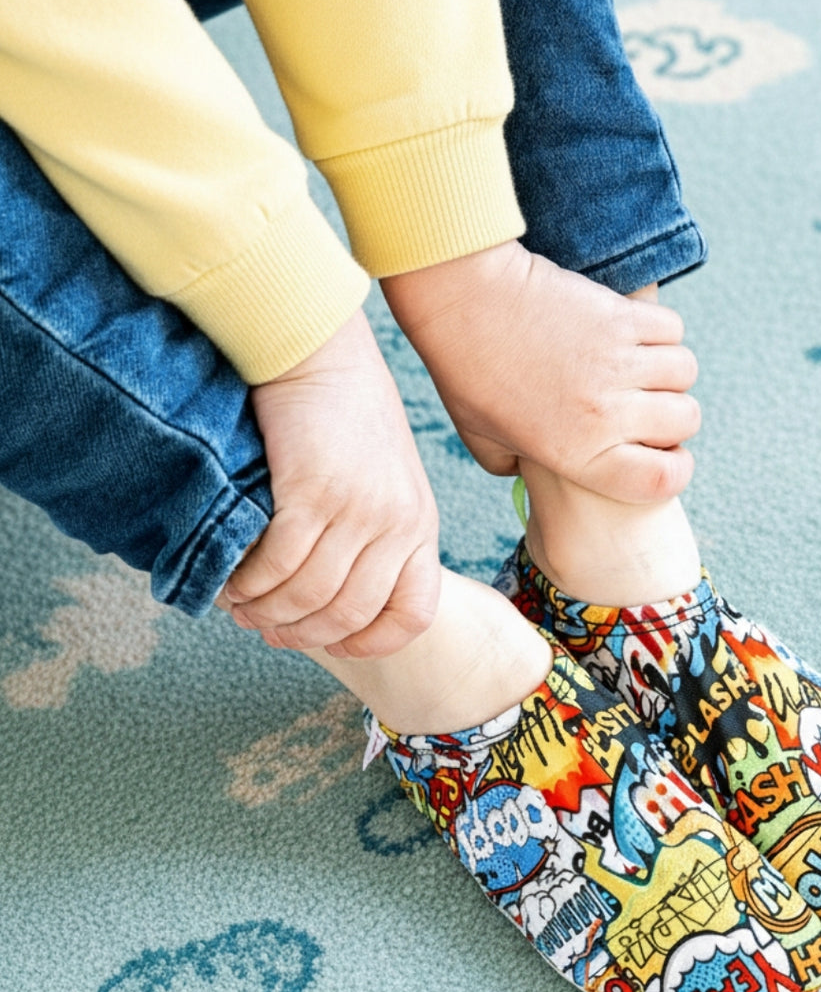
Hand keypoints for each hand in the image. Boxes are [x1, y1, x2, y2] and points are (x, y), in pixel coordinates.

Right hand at [220, 311, 439, 658]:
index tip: (330, 644)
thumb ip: (371, 533)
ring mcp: (359, 510)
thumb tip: (326, 596)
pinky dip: (247, 582)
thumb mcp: (381, 478)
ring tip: (238, 604)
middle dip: (300, 633)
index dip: (371, 642)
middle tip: (261, 625)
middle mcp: (398, 523)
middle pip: (349, 615)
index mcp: (420, 524)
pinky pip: (277, 565)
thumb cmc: (340, 412)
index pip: (414, 613)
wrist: (316, 347)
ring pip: (308, 597)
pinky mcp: (313, 492)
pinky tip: (229, 579)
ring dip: (265, 611)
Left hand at [381, 241, 700, 504]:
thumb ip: (513, 468)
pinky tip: (630, 331)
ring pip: (684, 372)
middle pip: (685, 420)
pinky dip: (660, 331)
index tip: (663, 455)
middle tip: (644, 403)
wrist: (464, 299)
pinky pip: (671, 329)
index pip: (663, 479)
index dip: (674, 470)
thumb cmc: (465, 373)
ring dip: (668, 370)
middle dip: (673, 415)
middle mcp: (605, 414)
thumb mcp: (482, 441)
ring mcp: (617, 363)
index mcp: (577, 454)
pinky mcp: (620, 316)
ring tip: (637, 365)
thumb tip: (530, 472)